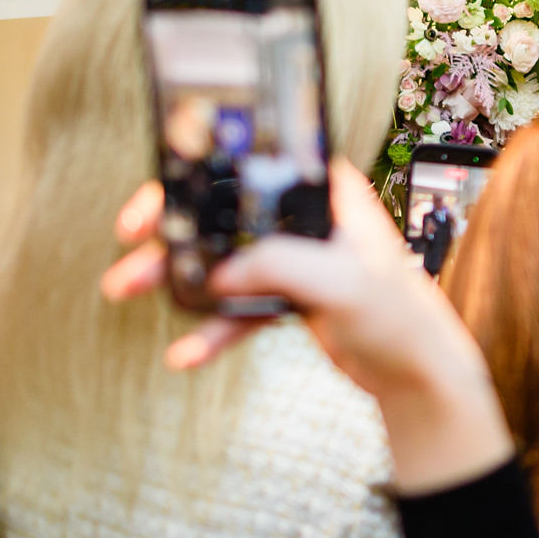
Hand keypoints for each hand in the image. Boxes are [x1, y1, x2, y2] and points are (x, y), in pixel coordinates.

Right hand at [102, 164, 513, 494]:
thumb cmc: (401, 315)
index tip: (157, 197)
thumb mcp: (346, 282)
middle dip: (173, 230)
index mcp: (327, 194)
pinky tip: (186, 350)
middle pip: (225, 211)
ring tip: (125, 290)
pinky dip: (209, 327)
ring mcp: (294, 258)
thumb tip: (225, 273)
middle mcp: (306, 218)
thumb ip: (285, 266)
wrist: (414, 372)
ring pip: (222, 259)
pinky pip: (235, 306)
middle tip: (128, 249)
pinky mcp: (286, 296)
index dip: (199, 171)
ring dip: (176, 277)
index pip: (255, 165)